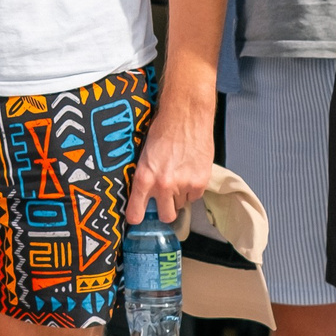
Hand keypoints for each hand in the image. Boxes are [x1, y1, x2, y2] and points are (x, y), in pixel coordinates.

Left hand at [124, 85, 213, 227]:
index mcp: (143, 177)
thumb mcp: (144, 155)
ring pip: (182, 204)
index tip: (137, 218)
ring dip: (180, 195)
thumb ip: (145, 177)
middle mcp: (162, 185)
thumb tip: (144, 195)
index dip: (136, 217)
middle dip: (165, 210)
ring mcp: (182, 185)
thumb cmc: (163, 130)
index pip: (135, 213)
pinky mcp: (200, 183)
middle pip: (165, 216)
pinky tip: (190, 170)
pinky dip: (193, 188)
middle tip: (165, 199)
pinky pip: (195, 196)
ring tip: (179, 174)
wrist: (186, 116)